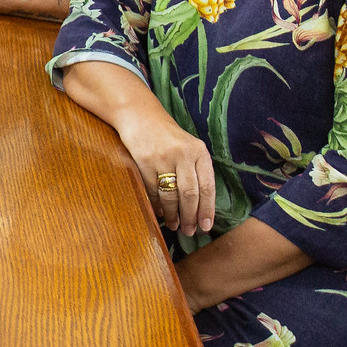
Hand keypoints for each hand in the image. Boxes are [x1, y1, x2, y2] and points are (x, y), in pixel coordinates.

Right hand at [117, 107, 215, 236]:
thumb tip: (201, 204)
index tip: (206, 226)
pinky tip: (159, 212)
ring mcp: (163, 157)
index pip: (207, 186)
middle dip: (190, 216)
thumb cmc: (166, 135)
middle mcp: (183, 154)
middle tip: (190, 231)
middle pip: (190, 193)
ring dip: (173, 214)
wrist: (139, 114)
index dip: (207, 209)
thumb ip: (196, 170)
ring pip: (171, 194)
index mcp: (199, 151)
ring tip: (175, 225)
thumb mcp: (188, 146)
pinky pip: (152, 189)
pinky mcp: (144, 160)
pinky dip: (157, 204)